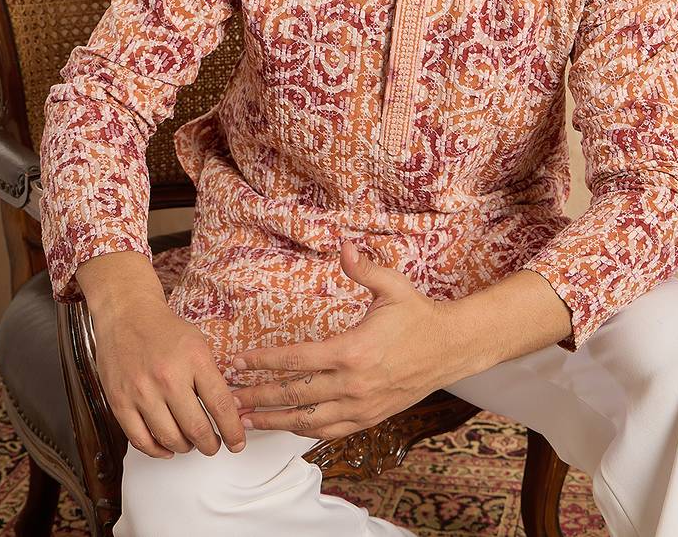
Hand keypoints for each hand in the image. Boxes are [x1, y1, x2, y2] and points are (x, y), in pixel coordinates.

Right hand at [92, 290, 246, 458]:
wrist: (126, 315)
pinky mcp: (119, 402)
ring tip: (191, 444)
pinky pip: (140, 439)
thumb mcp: (198, 345)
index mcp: (194, 360)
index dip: (232, 430)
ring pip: (169, 438)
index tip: (237, 443)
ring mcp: (142, 392)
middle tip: (214, 446)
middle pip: (196, 428)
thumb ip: (211, 377)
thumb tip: (228, 410)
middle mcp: (168, 377)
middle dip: (210, 445)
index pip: (220, 405)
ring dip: (185, 447)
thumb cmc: (165, 330)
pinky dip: (156, 450)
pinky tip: (166, 447)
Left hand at [229, 239, 466, 440]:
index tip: (239, 362)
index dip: (263, 362)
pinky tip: (287, 427)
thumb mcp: (393, 286)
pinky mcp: (370, 418)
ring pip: (307, 420)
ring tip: (246, 420)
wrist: (450, 349)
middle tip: (228, 399)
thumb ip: (364, 269)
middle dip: (257, 397)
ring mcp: (361, 405)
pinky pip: (329, 430)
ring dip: (274, 421)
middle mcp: (353, 384)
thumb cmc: (418, 315)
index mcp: (352, 350)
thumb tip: (344, 246)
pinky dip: (304, 431)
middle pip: (293, 395)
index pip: (295, 359)